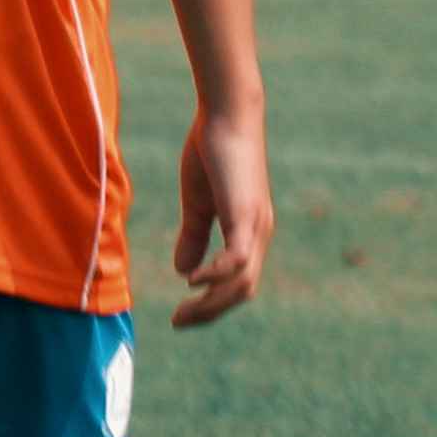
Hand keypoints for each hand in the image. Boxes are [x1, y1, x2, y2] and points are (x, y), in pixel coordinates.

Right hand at [171, 112, 271, 327]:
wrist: (226, 115)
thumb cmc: (212, 151)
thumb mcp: (197, 202)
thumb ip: (193, 235)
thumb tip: (184, 272)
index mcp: (248, 233)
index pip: (237, 283)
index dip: (211, 304)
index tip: (181, 315)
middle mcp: (259, 235)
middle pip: (242, 292)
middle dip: (210, 312)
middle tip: (178, 322)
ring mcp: (256, 226)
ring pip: (242, 283)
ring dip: (212, 302)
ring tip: (182, 311)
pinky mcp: (246, 215)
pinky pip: (237, 260)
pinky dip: (215, 276)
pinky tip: (193, 281)